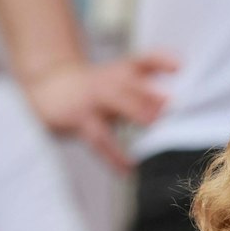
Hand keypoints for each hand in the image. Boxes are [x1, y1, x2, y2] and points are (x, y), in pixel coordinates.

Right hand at [25, 53, 178, 169]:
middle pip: (129, 83)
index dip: (161, 61)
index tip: (181, 66)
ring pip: (113, 104)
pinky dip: (114, 156)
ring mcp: (92, 100)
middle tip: (171, 102)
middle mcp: (108, 82)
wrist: (48, 88)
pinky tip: (128, 169)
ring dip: (133, 111)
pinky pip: (99, 139)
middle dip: (149, 91)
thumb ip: (145, 93)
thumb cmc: (95, 91)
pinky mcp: (79, 119)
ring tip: (152, 124)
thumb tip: (174, 110)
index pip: (143, 61)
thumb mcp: (119, 84)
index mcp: (121, 72)